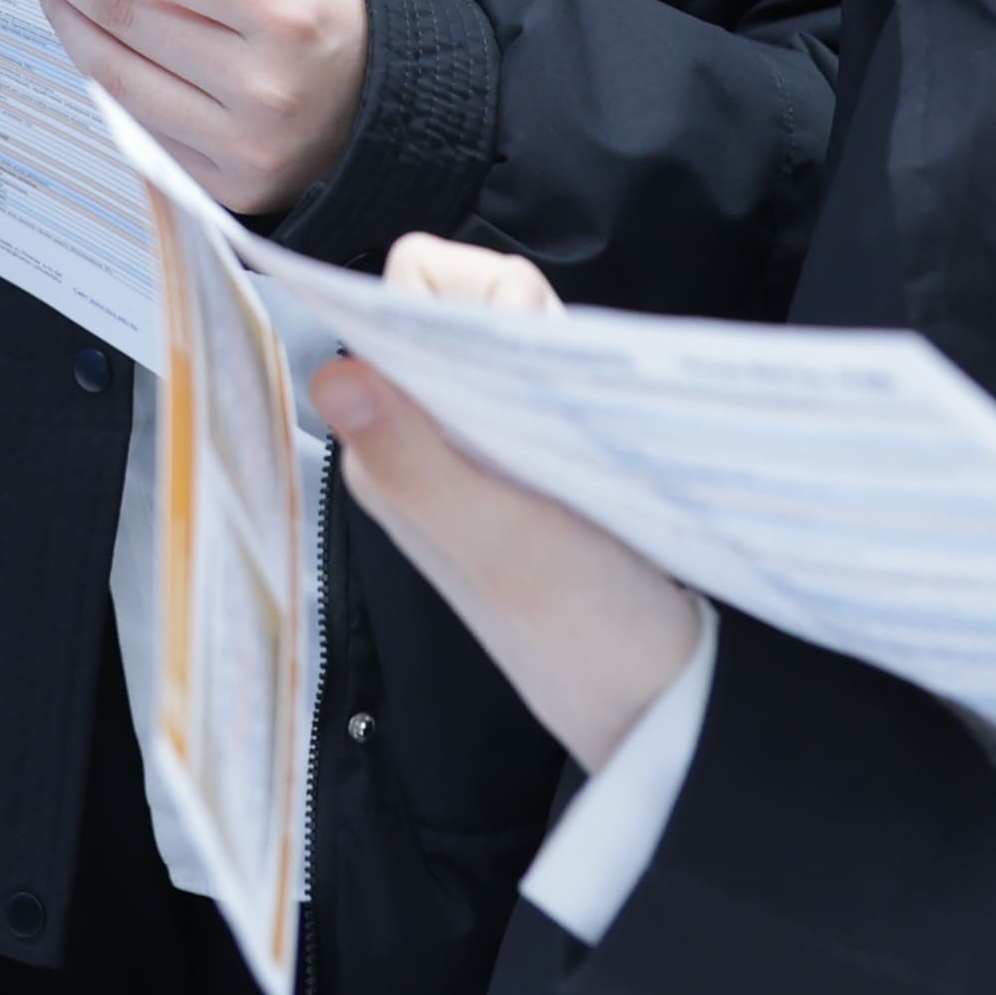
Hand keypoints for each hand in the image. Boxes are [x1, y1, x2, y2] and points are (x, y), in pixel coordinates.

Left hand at [0, 0, 370, 217]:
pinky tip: (80, 32)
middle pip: (120, 13)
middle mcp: (258, 86)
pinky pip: (136, 119)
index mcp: (279, 14)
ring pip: (113, 72)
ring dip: (62, 15)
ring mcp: (237, 144)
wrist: (393, 110)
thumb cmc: (332, 24)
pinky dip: (100, 70)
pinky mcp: (222, 184)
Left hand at [314, 239, 707, 773]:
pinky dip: (572, 382)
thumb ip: (413, 459)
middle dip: (514, 320)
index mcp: (388, 451)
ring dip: (549, 353)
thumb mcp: (500, 542)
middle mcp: (417, 444)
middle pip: (452, 311)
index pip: (401, 303)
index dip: (466, 298)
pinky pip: (538, 379)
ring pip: (501, 339)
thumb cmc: (582, 629)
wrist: (661, 696)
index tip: (524, 348)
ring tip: (584, 424)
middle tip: (559, 402)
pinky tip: (598, 434)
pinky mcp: (527, 463)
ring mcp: (472, 453)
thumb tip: (333, 375)